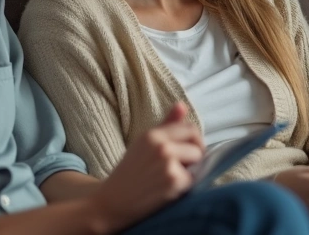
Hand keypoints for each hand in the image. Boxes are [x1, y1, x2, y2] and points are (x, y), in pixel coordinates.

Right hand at [89, 103, 204, 231]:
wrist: (111, 203)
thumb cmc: (129, 174)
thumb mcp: (143, 144)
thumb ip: (166, 125)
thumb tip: (182, 105)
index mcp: (153, 134)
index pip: (190, 128)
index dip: (193, 141)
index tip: (189, 152)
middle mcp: (161, 145)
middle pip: (197, 143)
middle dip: (195, 156)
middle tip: (183, 168)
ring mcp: (168, 162)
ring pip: (198, 160)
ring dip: (191, 171)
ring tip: (172, 179)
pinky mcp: (174, 180)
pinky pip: (193, 179)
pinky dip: (185, 187)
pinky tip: (168, 190)